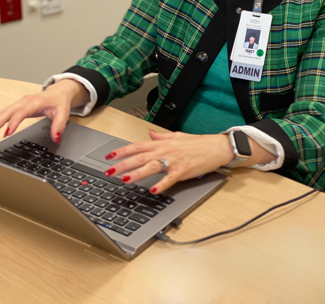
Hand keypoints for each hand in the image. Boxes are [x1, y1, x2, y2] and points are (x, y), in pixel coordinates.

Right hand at [0, 79, 89, 143]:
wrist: (58, 92)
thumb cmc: (59, 101)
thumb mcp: (64, 113)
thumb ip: (59, 125)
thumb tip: (56, 138)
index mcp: (35, 102)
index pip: (22, 112)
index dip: (13, 122)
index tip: (6, 133)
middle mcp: (24, 102)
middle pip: (6, 112)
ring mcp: (19, 104)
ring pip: (1, 113)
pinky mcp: (16, 107)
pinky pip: (2, 114)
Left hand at [103, 130, 234, 193]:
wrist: (216, 146)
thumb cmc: (197, 143)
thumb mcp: (176, 136)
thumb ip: (161, 137)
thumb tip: (149, 134)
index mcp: (162, 143)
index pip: (137, 146)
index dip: (122, 151)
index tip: (109, 156)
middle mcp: (165, 150)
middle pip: (140, 157)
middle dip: (123, 164)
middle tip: (109, 171)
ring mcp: (174, 160)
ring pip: (152, 166)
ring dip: (137, 173)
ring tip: (125, 179)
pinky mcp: (184, 170)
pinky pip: (170, 178)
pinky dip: (162, 184)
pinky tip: (153, 190)